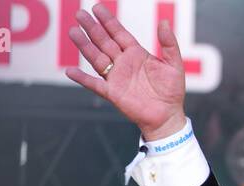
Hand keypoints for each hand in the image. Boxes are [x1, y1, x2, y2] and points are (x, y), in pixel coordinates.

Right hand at [65, 3, 185, 140]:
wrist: (167, 116)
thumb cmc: (172, 92)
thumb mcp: (174, 65)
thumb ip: (169, 43)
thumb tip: (165, 21)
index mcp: (136, 54)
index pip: (119, 33)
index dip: (108, 21)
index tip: (97, 8)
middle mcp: (123, 63)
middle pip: (104, 42)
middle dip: (92, 28)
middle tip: (79, 14)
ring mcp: (116, 77)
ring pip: (96, 58)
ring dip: (85, 46)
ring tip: (73, 32)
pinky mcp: (113, 93)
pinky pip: (94, 84)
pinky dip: (82, 79)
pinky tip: (70, 71)